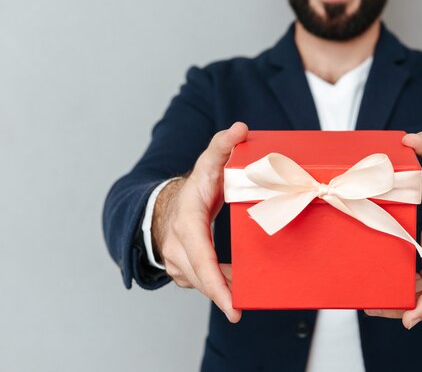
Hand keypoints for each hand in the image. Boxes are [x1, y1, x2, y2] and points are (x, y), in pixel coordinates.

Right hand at [152, 122, 247, 322]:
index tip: (233, 305)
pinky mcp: (179, 270)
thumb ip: (222, 146)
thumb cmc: (192, 186)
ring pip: (200, 283)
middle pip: (201, 278)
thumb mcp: (207, 164)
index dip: (217, 283)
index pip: (201, 258)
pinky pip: (200, 282)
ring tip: (243, 299)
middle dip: (222, 295)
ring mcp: (174, 261)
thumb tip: (240, 128)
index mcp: (187, 223)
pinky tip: (235, 290)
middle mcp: (176, 246)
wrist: (163, 204)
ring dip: (222, 292)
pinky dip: (217, 287)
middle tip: (242, 310)